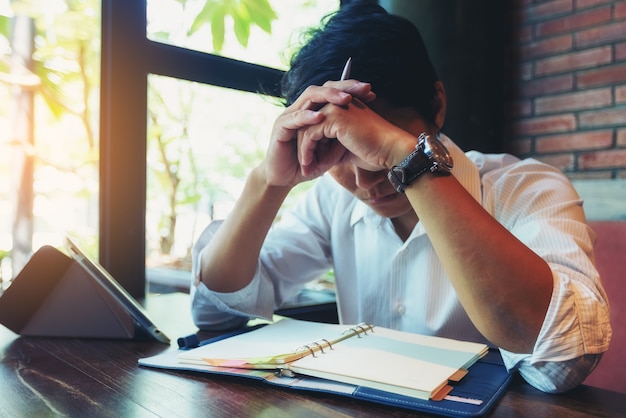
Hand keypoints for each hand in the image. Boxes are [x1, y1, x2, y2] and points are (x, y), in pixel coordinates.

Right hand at [262, 81, 375, 186]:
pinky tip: (320, 116)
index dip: (351, 90)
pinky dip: (307, 116)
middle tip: (362, 88)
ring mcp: (290, 115)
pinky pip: (294, 118)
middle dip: (343, 87)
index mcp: (313, 111)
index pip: (333, 92)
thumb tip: (361, 131)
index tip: (371, 93)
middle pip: (323, 88)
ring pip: (309, 97)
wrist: (284, 179)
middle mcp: (302, 109)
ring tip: (345, 99)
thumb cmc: (307, 164)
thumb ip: (341, 139)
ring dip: (328, 96)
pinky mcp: (280, 127)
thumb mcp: (330, 152)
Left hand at [297, 91, 414, 176]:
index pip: (317, 123)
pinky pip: (310, 134)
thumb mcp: (346, 149)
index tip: (312, 163)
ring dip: (304, 151)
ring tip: (306, 169)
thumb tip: (317, 157)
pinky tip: (309, 166)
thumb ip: (331, 148)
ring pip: (306, 129)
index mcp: (343, 107)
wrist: (390, 151)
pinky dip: (306, 152)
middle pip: (308, 124)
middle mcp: (337, 103)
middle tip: (305, 168)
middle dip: (305, 148)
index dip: (312, 145)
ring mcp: (335, 107)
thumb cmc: (374, 152)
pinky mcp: (333, 117)